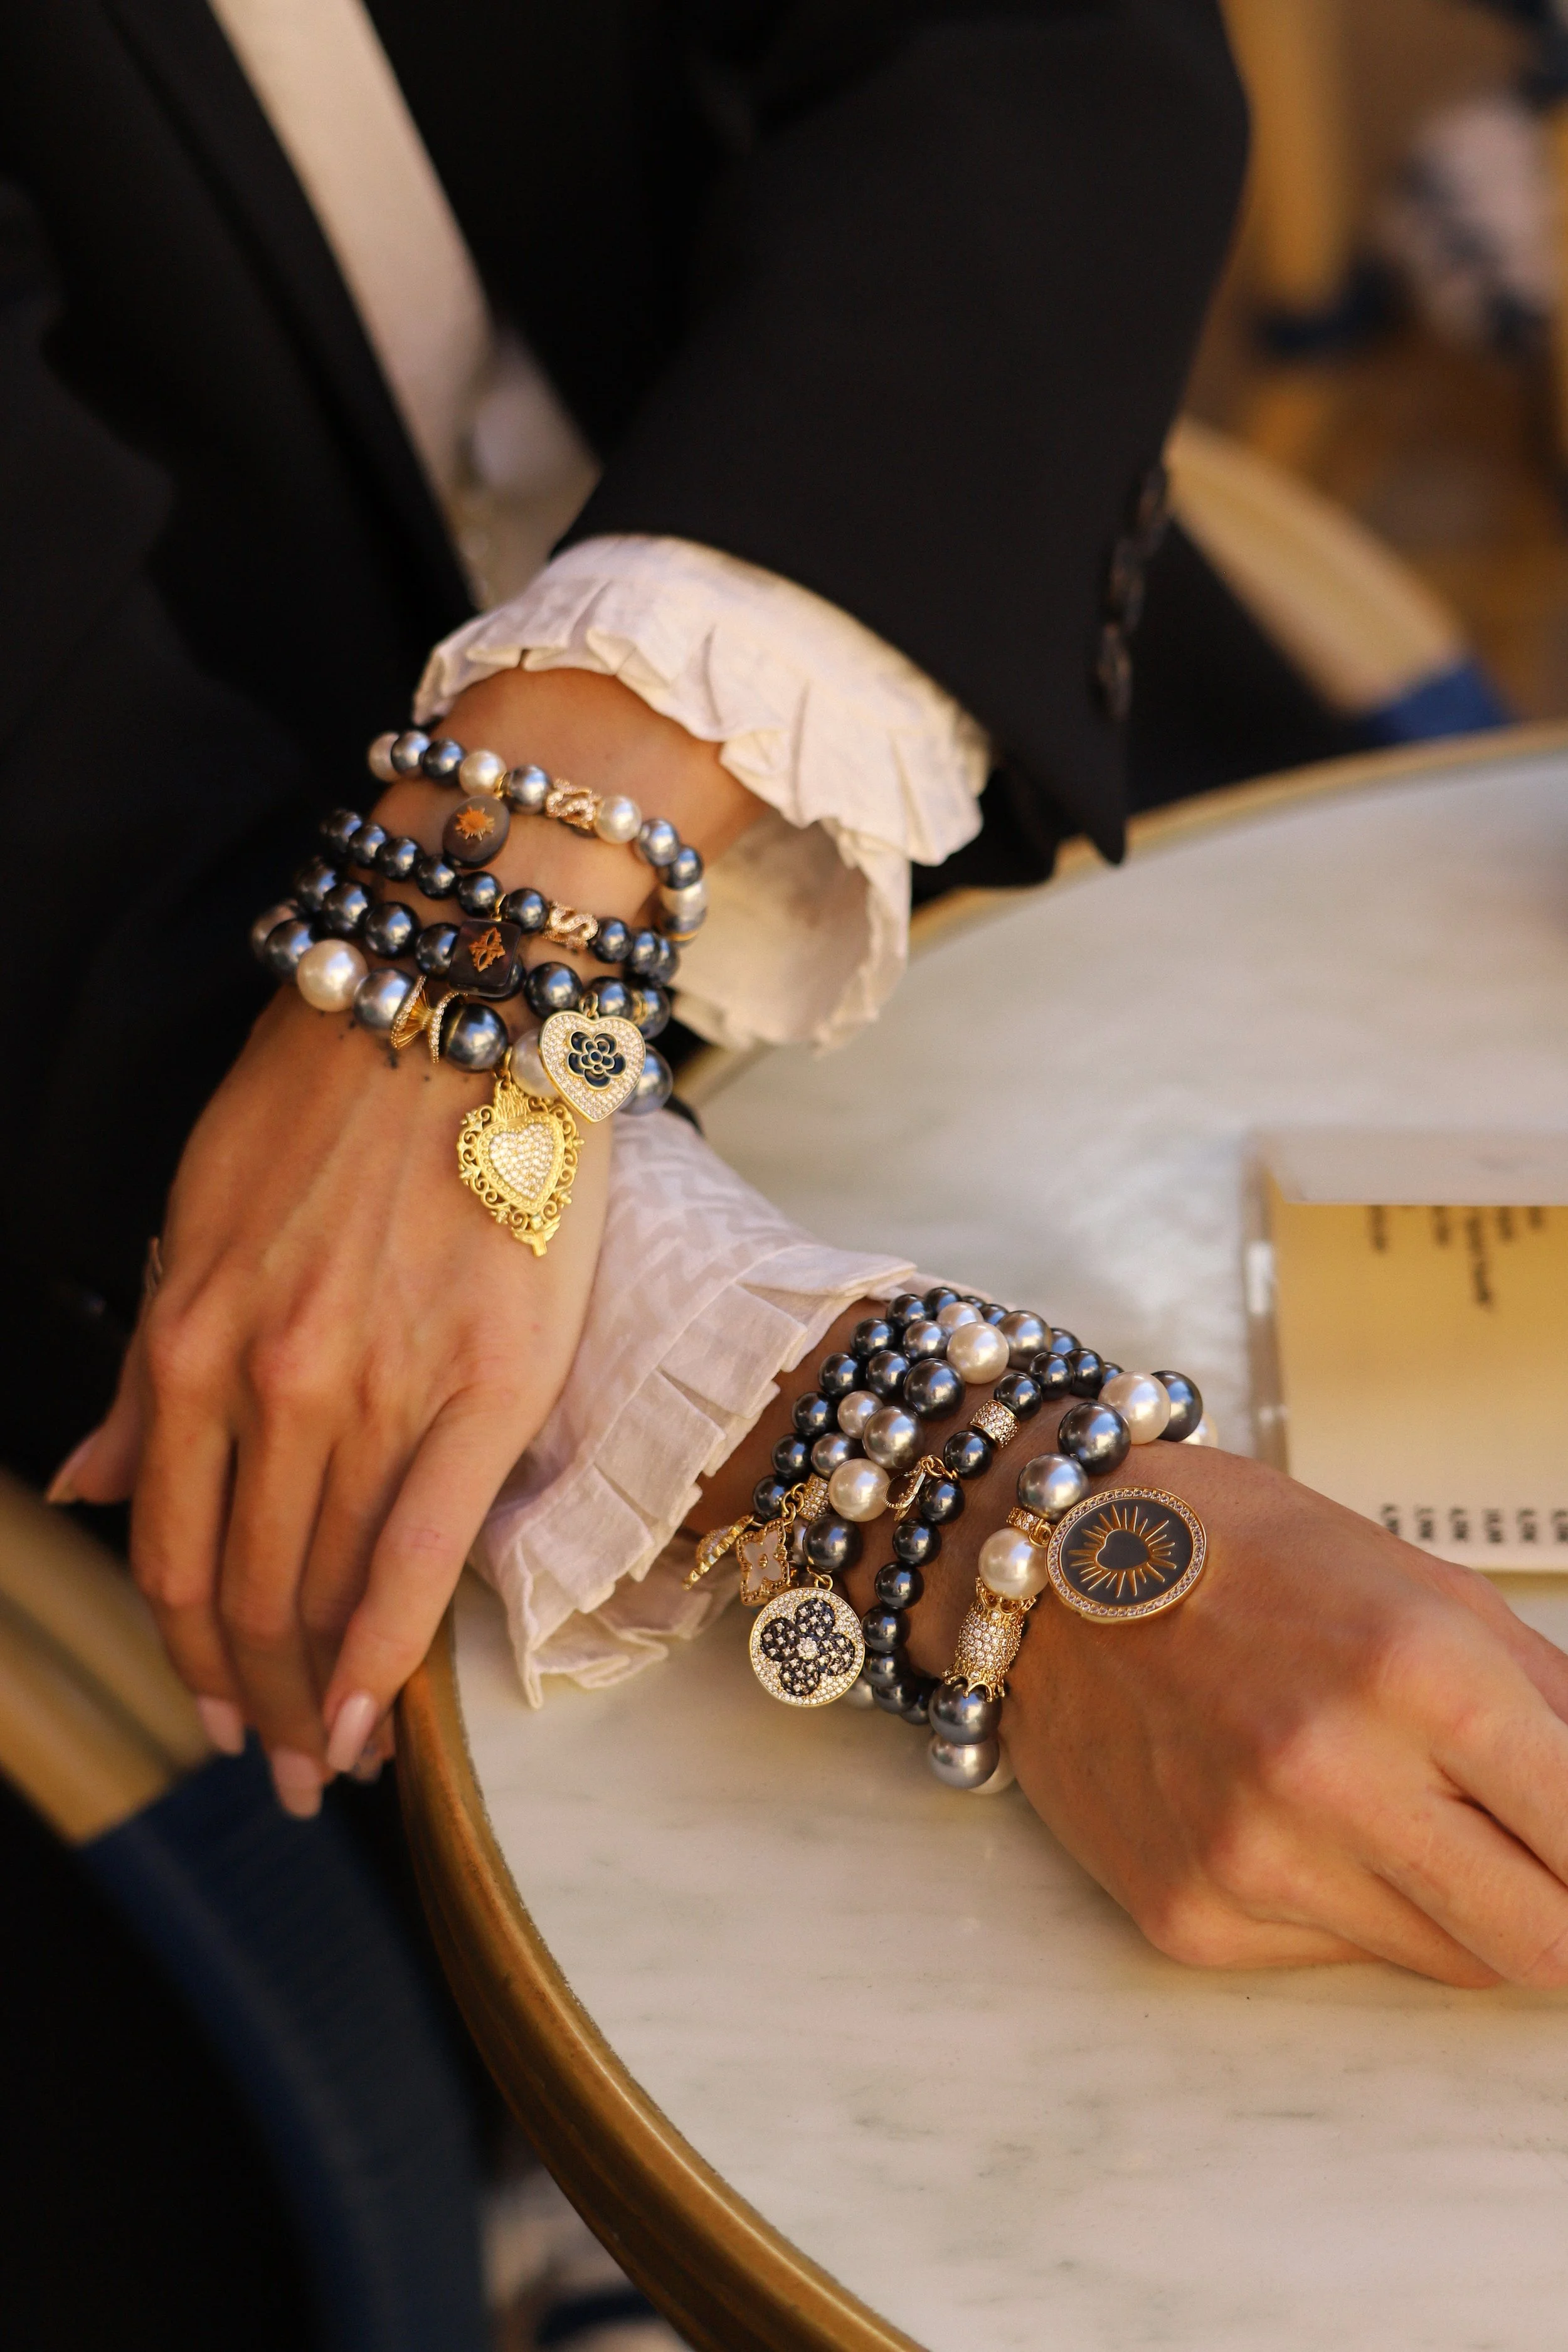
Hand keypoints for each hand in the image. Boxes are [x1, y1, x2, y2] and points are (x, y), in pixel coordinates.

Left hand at [70, 985, 610, 1809]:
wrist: (455, 1013)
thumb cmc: (323, 1109)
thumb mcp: (194, 1229)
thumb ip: (147, 1370)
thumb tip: (92, 1489)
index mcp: (192, 1345)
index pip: (172, 1549)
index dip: (188, 1654)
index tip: (220, 1720)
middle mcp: (268, 1385)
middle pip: (249, 1589)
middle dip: (259, 1702)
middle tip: (287, 1777)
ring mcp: (373, 1392)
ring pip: (328, 1586)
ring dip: (323, 1697)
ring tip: (342, 1761)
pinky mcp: (481, 1389)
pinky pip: (423, 1555)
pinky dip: (387, 1655)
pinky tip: (379, 1723)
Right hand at [699, 1305, 1567, 1986]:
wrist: (1044, 1566)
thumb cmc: (1244, 1554)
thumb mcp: (1426, 1588)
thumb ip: (1549, 1704)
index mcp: (1420, 1675)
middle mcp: (1335, 1778)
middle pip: (1544, 1948)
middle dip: (1566, 1916)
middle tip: (1542, 1869)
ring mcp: (1255, 1862)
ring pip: (1450, 1963)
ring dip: (1460, 1904)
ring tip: (1398, 1809)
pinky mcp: (1192, 1919)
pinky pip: (1336, 1954)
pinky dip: (1351, 1904)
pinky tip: (1294, 1817)